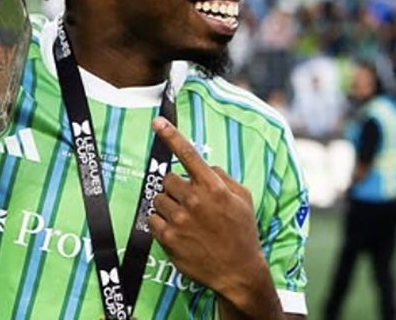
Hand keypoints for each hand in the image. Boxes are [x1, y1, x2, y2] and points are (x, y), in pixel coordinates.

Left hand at [149, 116, 282, 318]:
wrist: (238, 272)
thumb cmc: (242, 233)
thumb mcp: (243, 199)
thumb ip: (222, 177)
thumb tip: (205, 167)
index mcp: (213, 187)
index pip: (189, 154)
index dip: (171, 134)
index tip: (157, 121)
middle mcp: (194, 200)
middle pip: (168, 179)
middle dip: (176, 188)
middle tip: (190, 203)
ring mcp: (179, 219)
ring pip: (158, 198)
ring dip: (168, 205)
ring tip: (186, 220)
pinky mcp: (168, 238)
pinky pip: (152, 218)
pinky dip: (161, 222)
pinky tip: (177, 231)